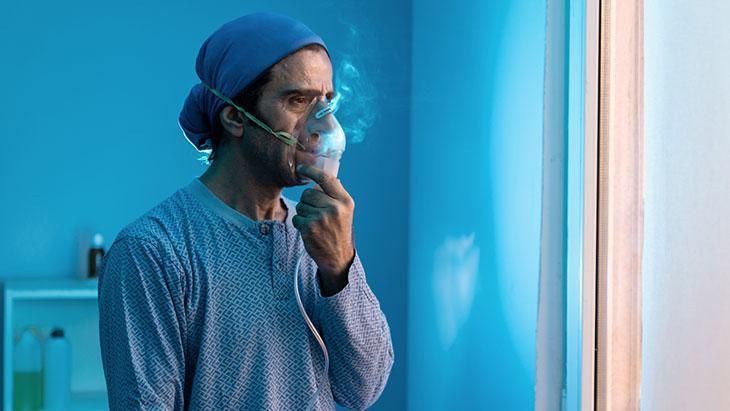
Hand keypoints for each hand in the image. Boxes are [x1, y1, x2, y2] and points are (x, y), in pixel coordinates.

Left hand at [293, 164, 355, 293]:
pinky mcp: (310, 228)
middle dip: (308, 202)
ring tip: (315, 224)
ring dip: (304, 213)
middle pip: (309, 193)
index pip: (326, 179)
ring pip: (301, 205)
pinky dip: (300, 224)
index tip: (301, 168)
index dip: (311, 171)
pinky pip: (297, 217)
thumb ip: (334, 194)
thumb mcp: (344, 211)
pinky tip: (310, 231)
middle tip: (316, 214)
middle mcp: (335, 208)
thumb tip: (321, 177)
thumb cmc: (339, 231)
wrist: (338, 257)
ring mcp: (322, 218)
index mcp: (345, 201)